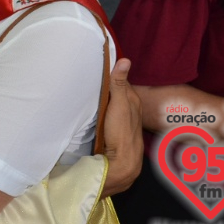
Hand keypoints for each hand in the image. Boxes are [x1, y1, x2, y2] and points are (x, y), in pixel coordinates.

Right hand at [101, 59, 143, 196]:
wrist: (121, 164)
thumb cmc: (121, 133)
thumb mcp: (119, 105)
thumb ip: (119, 84)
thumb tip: (125, 59)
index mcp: (133, 101)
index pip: (121, 81)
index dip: (111, 74)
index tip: (98, 65)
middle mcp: (131, 110)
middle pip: (118, 93)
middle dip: (109, 86)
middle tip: (91, 78)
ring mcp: (125, 123)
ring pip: (115, 105)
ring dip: (106, 100)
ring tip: (91, 93)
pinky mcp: (117, 132)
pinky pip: (110, 117)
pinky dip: (104, 112)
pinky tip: (96, 113)